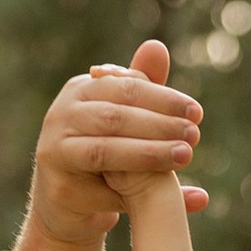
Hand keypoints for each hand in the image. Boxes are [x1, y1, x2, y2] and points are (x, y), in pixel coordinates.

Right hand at [27, 37, 207, 250]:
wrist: (70, 204)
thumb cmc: (104, 153)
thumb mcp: (125, 119)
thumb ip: (142, 87)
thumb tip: (157, 46)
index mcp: (81, 90)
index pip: (126, 87)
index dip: (163, 98)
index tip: (196, 112)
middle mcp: (61, 114)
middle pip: (115, 115)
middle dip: (159, 124)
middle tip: (194, 135)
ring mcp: (55, 150)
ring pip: (106, 150)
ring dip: (149, 153)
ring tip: (184, 156)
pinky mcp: (59, 188)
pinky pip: (101, 189)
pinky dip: (133, 192)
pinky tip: (164, 197)